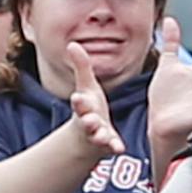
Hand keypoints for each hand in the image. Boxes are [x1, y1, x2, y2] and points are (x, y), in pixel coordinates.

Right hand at [64, 43, 123, 158]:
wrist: (89, 136)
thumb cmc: (90, 107)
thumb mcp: (86, 86)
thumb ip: (81, 67)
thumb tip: (72, 43)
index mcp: (84, 106)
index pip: (80, 103)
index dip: (79, 101)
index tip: (78, 98)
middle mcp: (89, 121)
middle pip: (86, 121)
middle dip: (87, 120)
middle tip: (89, 120)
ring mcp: (98, 134)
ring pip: (97, 136)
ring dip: (99, 136)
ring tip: (102, 136)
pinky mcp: (108, 144)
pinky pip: (111, 147)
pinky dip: (114, 147)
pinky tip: (119, 148)